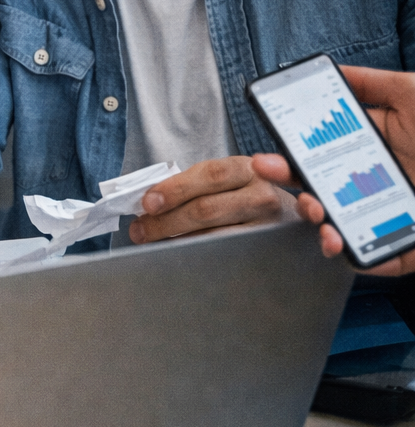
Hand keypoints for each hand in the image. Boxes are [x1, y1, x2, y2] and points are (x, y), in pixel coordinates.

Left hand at [127, 156, 296, 243]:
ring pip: (213, 237)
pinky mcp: (266, 252)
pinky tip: (177, 257)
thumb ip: (194, 185)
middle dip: (166, 221)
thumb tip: (149, 201)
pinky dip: (195, 257)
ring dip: (175, 241)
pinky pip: (224, 256)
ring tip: (150, 243)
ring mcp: (267, 227)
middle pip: (207, 209)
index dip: (176, 189)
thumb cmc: (243, 196)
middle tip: (139, 230)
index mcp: (247, 169)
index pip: (210, 175)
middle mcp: (262, 196)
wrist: (287, 219)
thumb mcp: (226, 180)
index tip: (148, 202)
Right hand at [252, 64, 414, 276]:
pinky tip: (350, 246)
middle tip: (272, 172)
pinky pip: (380, 259)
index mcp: (376, 146)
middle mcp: (378, 181)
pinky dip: (363, 258)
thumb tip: (334, 72)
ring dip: (321, 224)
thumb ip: (374, 83)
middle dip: (293, 185)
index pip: (324, 152)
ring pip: (343, 226)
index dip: (293, 152)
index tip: (272, 148)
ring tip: (319, 215)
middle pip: (323, 189)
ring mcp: (391, 214)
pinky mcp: (408, 245)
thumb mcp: (414, 95)